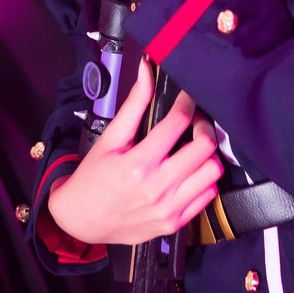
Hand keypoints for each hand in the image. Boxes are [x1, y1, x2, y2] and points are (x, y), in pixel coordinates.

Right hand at [48, 58, 222, 245]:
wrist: (80, 220)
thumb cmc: (93, 177)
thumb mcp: (110, 137)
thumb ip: (134, 102)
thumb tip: (147, 68)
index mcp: (139, 164)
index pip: (179, 121)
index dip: (187, 102)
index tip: (187, 97)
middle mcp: (157, 188)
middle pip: (205, 147)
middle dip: (204, 126)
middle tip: (195, 122)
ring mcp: (168, 209)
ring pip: (212, 172)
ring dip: (208, 155)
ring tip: (194, 147)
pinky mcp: (174, 224)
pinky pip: (208, 196)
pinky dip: (204, 180)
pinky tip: (190, 171)